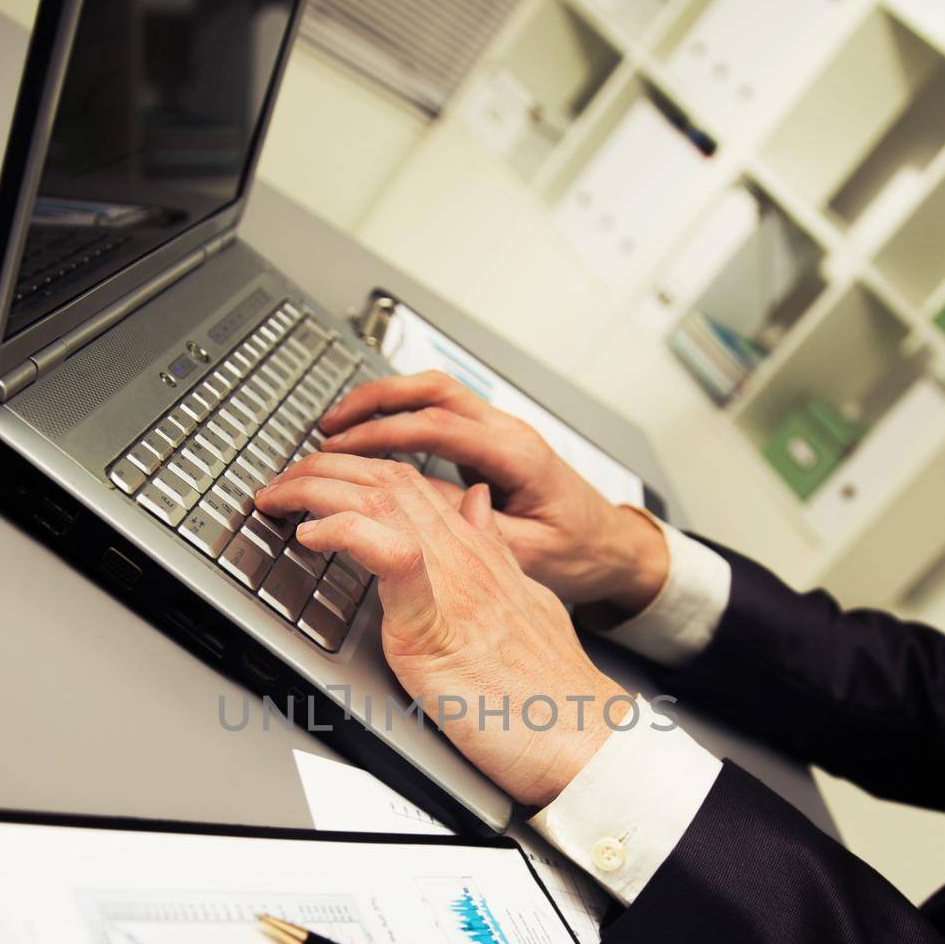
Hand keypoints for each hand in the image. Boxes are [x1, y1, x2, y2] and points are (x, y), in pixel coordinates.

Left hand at [255, 457, 628, 807]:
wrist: (582, 736)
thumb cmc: (552, 690)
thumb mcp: (526, 601)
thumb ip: (495, 553)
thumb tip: (476, 508)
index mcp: (480, 554)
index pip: (412, 482)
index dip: (357, 468)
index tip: (317, 475)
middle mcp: (466, 558)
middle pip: (387, 480)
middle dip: (322, 471)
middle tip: (279, 483)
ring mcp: (454, 587)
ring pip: (381, 502)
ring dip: (317, 490)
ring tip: (278, 497)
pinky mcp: (436, 628)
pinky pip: (392, 560)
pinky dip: (347, 535)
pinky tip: (313, 533)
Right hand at [317, 371, 668, 612]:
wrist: (615, 549)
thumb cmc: (581, 553)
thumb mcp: (526, 551)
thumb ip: (472, 526)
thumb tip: (414, 506)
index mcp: (517, 456)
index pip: (437, 427)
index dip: (383, 434)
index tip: (341, 448)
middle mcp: (509, 433)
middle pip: (432, 391)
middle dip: (374, 401)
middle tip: (329, 424)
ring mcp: (503, 433)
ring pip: (436, 394)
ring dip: (385, 404)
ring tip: (340, 425)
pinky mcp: (495, 445)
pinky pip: (441, 415)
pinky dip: (402, 417)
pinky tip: (376, 436)